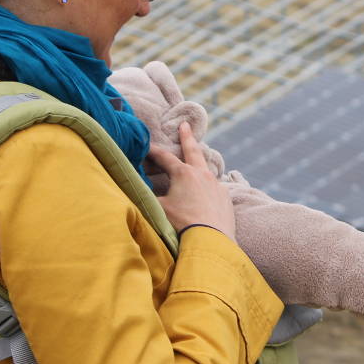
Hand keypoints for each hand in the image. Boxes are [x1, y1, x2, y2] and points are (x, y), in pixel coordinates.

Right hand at [148, 122, 235, 240]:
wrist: (210, 239)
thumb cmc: (182, 223)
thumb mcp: (159, 209)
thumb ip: (149, 197)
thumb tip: (138, 191)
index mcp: (184, 174)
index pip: (165, 158)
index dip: (154, 151)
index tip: (146, 146)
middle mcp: (202, 174)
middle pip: (193, 151)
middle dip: (187, 137)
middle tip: (185, 125)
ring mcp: (217, 185)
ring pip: (207, 168)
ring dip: (200, 162)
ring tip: (198, 158)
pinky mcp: (225, 197)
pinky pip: (216, 186)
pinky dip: (209, 184)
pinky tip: (207, 190)